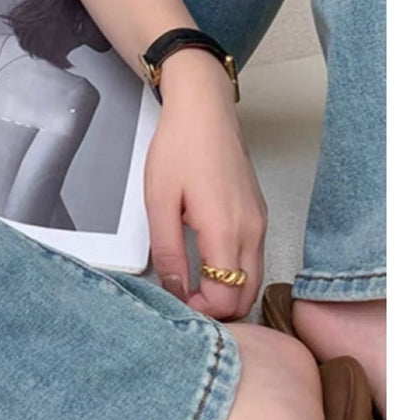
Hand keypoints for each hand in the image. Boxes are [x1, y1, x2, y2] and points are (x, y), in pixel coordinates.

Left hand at [143, 50, 267, 319]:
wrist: (204, 109)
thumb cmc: (179, 149)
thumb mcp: (160, 201)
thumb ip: (167, 251)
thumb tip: (175, 289)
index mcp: (227, 232)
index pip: (226, 298)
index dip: (201, 309)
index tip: (177, 299)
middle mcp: (252, 232)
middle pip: (246, 295)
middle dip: (218, 308)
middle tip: (185, 297)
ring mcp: (260, 222)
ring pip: (253, 279)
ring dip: (229, 292)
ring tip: (194, 283)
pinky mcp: (259, 213)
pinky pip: (254, 257)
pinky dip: (236, 272)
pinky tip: (209, 263)